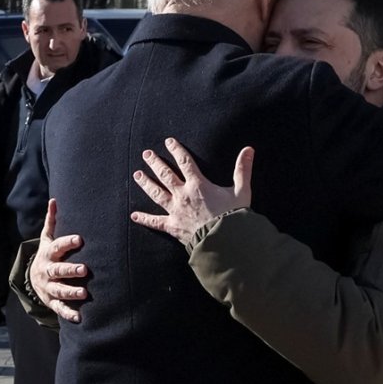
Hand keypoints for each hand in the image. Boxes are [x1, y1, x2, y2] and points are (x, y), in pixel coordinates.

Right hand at [30, 199, 87, 322]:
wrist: (32, 278)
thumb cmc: (47, 255)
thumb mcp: (47, 239)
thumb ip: (52, 221)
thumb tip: (54, 200)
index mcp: (48, 254)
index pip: (57, 247)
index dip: (68, 243)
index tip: (80, 239)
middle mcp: (47, 271)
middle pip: (58, 270)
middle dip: (70, 270)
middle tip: (85, 269)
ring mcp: (48, 287)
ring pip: (59, 290)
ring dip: (71, 292)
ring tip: (84, 293)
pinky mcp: (52, 301)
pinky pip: (59, 309)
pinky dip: (68, 313)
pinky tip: (80, 317)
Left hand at [131, 137, 253, 244]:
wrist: (225, 242)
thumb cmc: (234, 216)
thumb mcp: (242, 190)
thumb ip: (243, 169)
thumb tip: (249, 149)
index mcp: (198, 185)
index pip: (184, 162)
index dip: (176, 150)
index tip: (168, 141)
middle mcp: (183, 195)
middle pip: (165, 174)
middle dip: (155, 162)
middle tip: (146, 154)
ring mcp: (176, 211)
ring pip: (156, 193)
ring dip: (146, 183)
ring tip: (137, 174)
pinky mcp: (173, 226)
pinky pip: (155, 222)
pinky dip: (144, 219)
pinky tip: (134, 215)